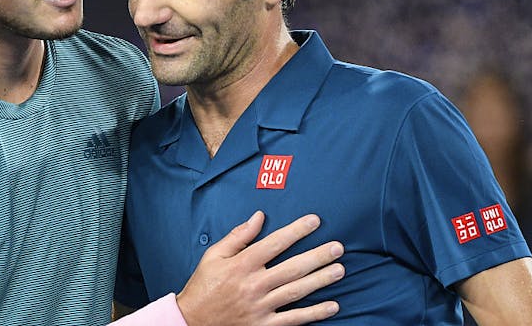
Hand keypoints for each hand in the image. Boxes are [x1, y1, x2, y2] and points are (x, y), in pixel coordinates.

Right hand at [176, 211, 342, 325]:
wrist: (191, 320)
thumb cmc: (204, 284)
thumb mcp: (214, 255)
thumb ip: (238, 236)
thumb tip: (259, 217)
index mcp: (242, 264)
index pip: (275, 244)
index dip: (296, 231)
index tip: (315, 221)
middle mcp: (253, 285)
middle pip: (292, 268)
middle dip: (318, 256)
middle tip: (338, 247)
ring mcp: (260, 306)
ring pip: (296, 291)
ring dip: (320, 280)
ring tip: (340, 270)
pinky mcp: (263, 325)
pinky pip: (293, 319)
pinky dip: (314, 313)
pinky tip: (332, 306)